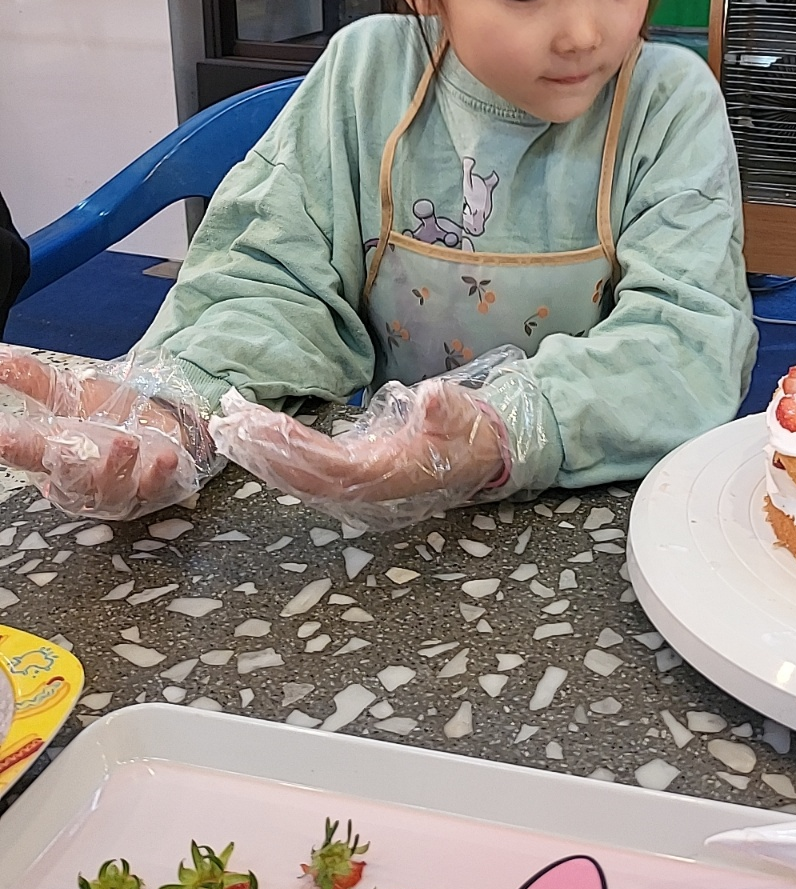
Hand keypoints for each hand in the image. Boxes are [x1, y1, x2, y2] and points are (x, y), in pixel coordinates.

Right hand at [0, 351, 210, 518]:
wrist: (159, 427)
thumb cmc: (109, 416)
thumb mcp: (68, 392)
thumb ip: (32, 378)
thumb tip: (1, 358)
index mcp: (52, 453)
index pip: (26, 451)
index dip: (13, 444)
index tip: (2, 434)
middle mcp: (82, 477)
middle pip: (68, 475)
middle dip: (64, 463)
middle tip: (59, 447)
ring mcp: (118, 486)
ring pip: (110, 486)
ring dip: (116, 466)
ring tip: (124, 442)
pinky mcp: (153, 487)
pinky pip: (156, 486)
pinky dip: (159, 473)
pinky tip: (164, 458)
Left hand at [210, 377, 507, 523]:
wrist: (475, 457)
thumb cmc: (466, 434)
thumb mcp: (462, 414)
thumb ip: (445, 407)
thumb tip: (429, 397)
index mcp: (389, 474)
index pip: (331, 466)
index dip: (294, 449)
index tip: (262, 424)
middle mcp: (364, 490)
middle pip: (302, 478)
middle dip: (263, 452)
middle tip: (226, 422)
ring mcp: (353, 489)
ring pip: (297, 480)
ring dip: (261, 456)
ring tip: (227, 427)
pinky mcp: (347, 479)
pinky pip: (303, 475)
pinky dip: (274, 458)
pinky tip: (251, 440)